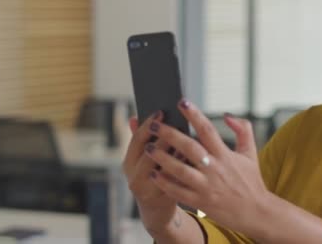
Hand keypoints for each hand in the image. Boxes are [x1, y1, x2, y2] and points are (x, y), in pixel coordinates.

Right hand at [122, 112, 179, 235]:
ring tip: (186, 136)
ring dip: (175, 151)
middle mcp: (135, 176)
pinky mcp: (164, 198)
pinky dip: (183, 167)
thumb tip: (134, 116)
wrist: (156, 210)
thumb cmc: (152, 176)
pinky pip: (176, 180)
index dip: (148, 124)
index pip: (137, 139)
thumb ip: (140, 139)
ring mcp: (148, 189)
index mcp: (128, 163)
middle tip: (177, 120)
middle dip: (164, 136)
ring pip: (163, 166)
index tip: (161, 111)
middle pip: (150, 152)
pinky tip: (193, 156)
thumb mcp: (140, 160)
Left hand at [143, 100, 270, 235]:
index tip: (183, 102)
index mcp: (226, 155)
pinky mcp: (200, 201)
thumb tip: (226, 115)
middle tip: (154, 125)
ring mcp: (206, 186)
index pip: (208, 130)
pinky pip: (178, 191)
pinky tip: (153, 173)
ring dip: (162, 158)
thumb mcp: (250, 153)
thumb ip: (243, 130)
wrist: (256, 212)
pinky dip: (165, 182)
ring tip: (148, 147)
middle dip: (170, 135)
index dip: (195, 115)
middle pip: (189, 147)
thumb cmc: (251, 181)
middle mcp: (215, 169)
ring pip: (179, 170)